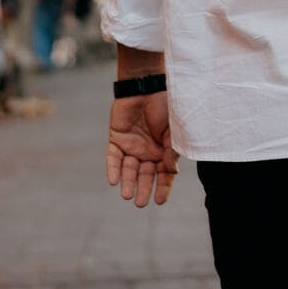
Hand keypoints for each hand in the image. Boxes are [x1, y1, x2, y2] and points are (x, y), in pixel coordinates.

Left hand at [106, 92, 178, 206]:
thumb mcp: (174, 129)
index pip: (164, 175)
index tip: (159, 201)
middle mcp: (148, 151)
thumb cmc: (166, 105)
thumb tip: (171, 172)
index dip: (162, 188)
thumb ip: (172, 150)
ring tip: (126, 195)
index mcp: (164, 150)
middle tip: (140, 203)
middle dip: (143, 189)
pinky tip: (113, 181)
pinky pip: (113, 157)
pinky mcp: (116, 138)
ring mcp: (132, 146)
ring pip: (128, 169)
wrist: (147, 85)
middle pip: (145, 175)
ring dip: (127, 182)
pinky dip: (113, 169)